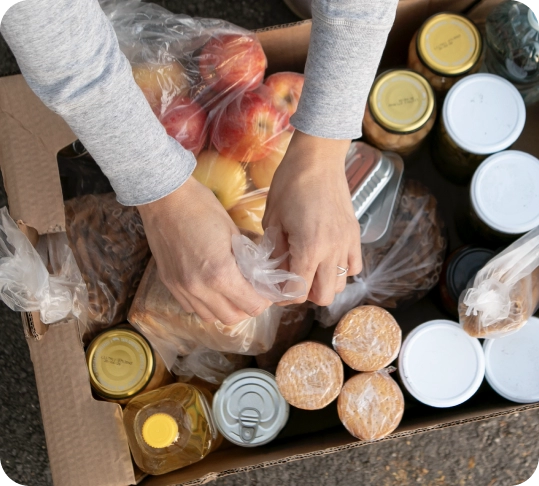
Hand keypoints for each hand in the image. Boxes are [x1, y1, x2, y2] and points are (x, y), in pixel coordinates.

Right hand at [137, 177, 271, 324]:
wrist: (164, 198)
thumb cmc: (202, 207)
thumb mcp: (233, 231)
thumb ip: (247, 258)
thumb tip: (259, 273)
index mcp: (220, 274)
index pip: (252, 305)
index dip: (264, 300)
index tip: (266, 290)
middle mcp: (199, 289)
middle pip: (232, 317)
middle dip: (247, 307)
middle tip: (252, 291)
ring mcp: (181, 288)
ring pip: (210, 317)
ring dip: (225, 308)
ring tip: (231, 291)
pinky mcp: (169, 284)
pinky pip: (191, 307)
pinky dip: (205, 304)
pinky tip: (210, 287)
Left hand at [262, 130, 361, 305]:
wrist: (318, 159)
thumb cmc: (289, 184)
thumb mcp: (273, 220)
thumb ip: (276, 251)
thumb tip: (276, 272)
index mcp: (309, 248)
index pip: (298, 291)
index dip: (284, 295)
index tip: (275, 288)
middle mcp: (332, 251)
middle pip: (324, 296)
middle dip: (305, 294)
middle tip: (291, 280)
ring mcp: (347, 243)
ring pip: (340, 284)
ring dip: (323, 283)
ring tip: (309, 269)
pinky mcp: (355, 235)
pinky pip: (354, 266)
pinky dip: (341, 270)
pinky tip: (327, 259)